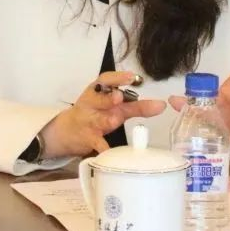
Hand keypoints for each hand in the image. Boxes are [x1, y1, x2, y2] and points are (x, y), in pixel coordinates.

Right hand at [41, 70, 165, 157]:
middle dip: (109, 99)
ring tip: (114, 119)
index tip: (132, 77)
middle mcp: (92, 103)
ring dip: (106, 120)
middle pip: (100, 99)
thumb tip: (162, 105)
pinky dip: (103, 148)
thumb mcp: (115, 107)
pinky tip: (108, 153)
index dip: (117, 78)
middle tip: (119, 97)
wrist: (67, 131)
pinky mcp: (88, 139)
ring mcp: (88, 121)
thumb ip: (138, 106)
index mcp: (98, 91)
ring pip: (98, 120)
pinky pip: (96, 143)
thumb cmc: (96, 113)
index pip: (105, 80)